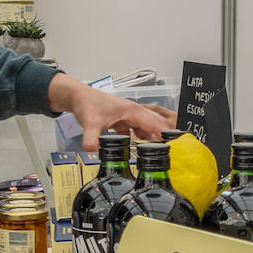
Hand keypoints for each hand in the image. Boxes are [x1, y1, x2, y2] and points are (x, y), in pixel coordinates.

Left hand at [47, 74, 175, 149]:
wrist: (77, 96)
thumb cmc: (87, 103)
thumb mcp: (90, 122)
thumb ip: (92, 138)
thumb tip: (93, 151)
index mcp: (132, 111)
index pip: (155, 123)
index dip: (166, 134)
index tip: (175, 146)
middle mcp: (134, 112)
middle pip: (156, 125)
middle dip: (164, 137)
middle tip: (172, 154)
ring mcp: (129, 116)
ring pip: (147, 128)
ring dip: (152, 140)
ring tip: (158, 155)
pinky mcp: (123, 121)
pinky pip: (136, 131)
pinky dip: (140, 139)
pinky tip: (139, 150)